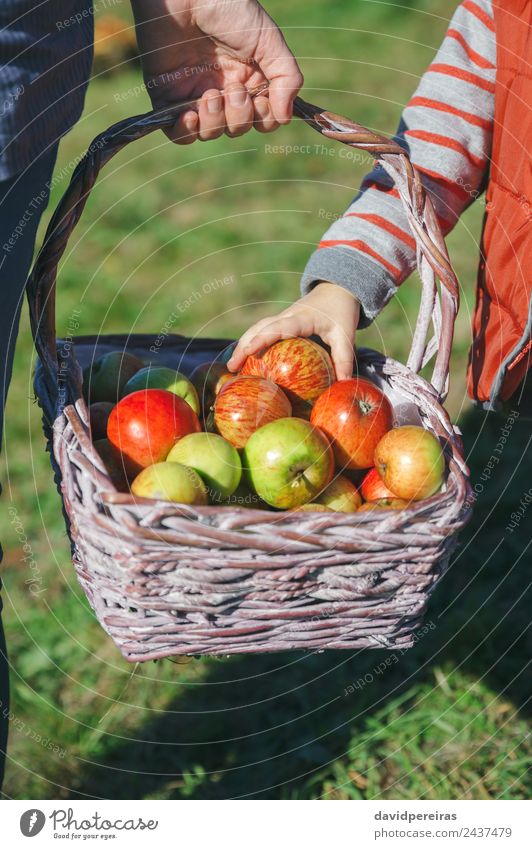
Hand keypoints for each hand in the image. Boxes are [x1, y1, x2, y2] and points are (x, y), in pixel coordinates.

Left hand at [131, 0, 302, 142]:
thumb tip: (286, 118)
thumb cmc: (229, 7)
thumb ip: (286, 78)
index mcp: (249, 78)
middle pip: (237, 129)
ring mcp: (195, 94)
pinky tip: (191, 116)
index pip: (263, 119)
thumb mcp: (269, 40)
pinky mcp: (167, 96)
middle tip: (233, 89)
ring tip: (211, 95)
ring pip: (210, 133)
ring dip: (215, 122)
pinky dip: (186, 132)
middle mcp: (223, 89)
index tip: (261, 100)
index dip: (265, 119)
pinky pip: (177, 133)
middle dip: (239, 116)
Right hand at [227, 282, 359, 379]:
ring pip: (257, 328)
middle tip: (232, 366)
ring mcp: (282, 318)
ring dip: (243, 344)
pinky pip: (263, 331)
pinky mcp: (281, 322)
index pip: (279, 327)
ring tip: (233, 366)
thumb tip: (343, 384)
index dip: (263, 338)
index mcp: (302, 318)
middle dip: (244, 345)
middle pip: (260, 328)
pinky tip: (245, 360)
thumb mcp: (346, 334)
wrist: (337, 289)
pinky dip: (251, 342)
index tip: (249, 350)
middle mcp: (288, 316)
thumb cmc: (341, 311)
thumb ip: (344, 358)